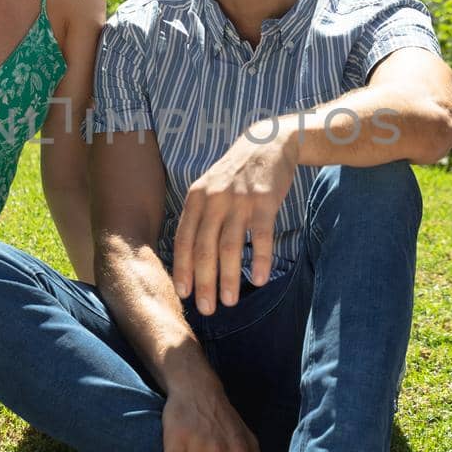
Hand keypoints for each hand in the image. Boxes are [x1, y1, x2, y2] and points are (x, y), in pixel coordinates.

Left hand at [172, 128, 299, 313]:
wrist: (269, 142)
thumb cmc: (236, 173)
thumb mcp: (209, 187)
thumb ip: (199, 216)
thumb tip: (190, 256)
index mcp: (196, 198)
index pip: (184, 239)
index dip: (182, 268)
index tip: (183, 294)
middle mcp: (214, 199)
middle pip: (204, 248)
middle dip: (204, 282)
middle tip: (206, 309)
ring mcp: (239, 199)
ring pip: (230, 247)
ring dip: (228, 278)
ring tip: (229, 302)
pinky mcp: (265, 200)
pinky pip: (261, 236)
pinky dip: (260, 260)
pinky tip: (260, 280)